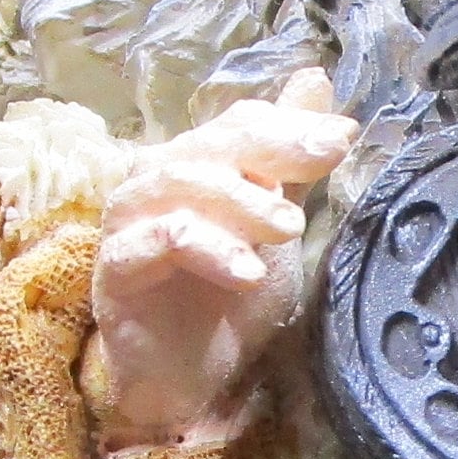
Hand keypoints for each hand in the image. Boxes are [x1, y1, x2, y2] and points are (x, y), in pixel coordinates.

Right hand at [87, 70, 355, 448]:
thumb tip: (315, 79)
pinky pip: (156, 243)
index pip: (239, 124)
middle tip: (323, 163)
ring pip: (179, 184)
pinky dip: (207, 249)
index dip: (290, 124)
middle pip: (210, 144)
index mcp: (194, 164)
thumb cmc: (225, 300)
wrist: (186, 379)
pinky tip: (247, 273)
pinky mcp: (115, 269)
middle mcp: (155, 181)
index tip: (343, 138)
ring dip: (239, 201)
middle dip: (272, 149)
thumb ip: (292, 160)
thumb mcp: (274, 226)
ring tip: (286, 228)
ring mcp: (129, 223)